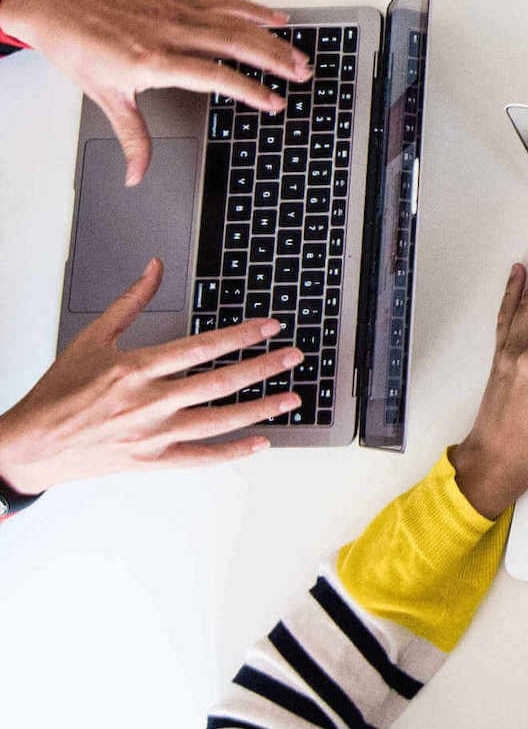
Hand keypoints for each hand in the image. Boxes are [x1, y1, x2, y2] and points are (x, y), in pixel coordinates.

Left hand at [0, 0, 310, 184]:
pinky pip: (223, 2)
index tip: (273, 102)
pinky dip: (253, 9)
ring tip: (298, 54)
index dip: (249, 90)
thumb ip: (132, 138)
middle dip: (275, 61)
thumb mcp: (104, 98)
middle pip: (237, 45)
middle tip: (302, 74)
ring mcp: (177, 12)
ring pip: (236, 23)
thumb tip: (137, 174)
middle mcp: (171, 32)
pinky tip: (274, 18)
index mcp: (154, 60)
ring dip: (272, 39)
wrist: (57, 8)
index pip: (215, 75)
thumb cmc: (78, 48)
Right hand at [0, 260, 302, 494]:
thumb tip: (155, 267)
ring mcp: (152, 435)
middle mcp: (148, 403)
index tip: (270, 327)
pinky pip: (201, 457)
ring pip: (218, 421)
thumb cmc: (60, 392)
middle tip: (294, 357)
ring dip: (260, 408)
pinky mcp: (151, 461)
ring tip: (292, 397)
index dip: (241, 335)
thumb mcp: (92, 338)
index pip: (201, 348)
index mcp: (135, 370)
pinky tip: (262, 442)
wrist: (30, 445)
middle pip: (219, 383)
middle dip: (263, 368)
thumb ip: (131, 301)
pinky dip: (234, 452)